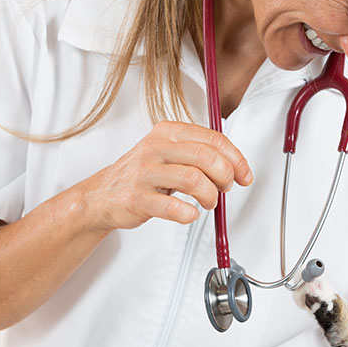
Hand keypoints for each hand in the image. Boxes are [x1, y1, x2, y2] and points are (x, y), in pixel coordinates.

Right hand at [80, 121, 252, 231]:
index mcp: (167, 132)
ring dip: (210, 196)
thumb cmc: (141, 174)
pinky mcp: (138, 198)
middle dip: (225, 176)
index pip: (214, 139)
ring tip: (208, 202)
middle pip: (206, 156)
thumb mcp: (168, 152)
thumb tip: (234, 165)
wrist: (103, 195)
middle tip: (225, 188)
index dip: (236, 159)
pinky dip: (189, 214)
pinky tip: (189, 213)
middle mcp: (156, 148)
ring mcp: (146, 173)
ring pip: (194, 179)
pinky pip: (174, 207)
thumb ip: (198, 152)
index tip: (244, 175)